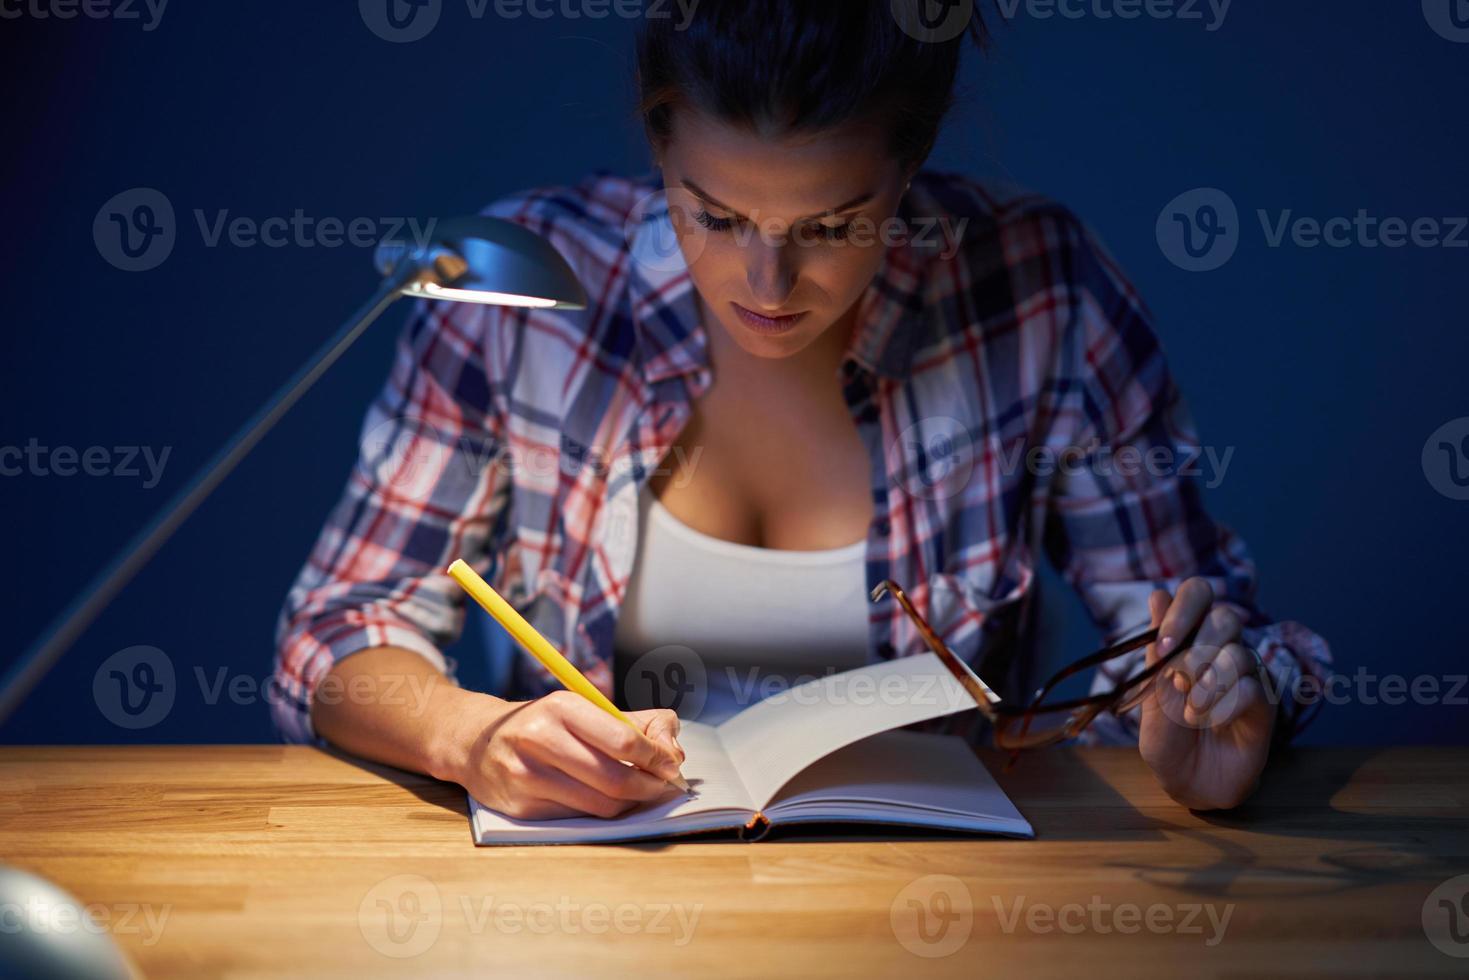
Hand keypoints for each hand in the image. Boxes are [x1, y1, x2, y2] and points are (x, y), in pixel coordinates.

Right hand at [439, 690, 686, 819]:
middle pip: (615, 780)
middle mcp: (540, 740)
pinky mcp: (521, 808)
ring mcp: (527, 777)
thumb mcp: (584, 708)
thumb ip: (637, 723)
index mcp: (561, 707)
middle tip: (662, 784)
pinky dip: (602, 812)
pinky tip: (608, 801)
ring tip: (639, 792)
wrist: (477, 742)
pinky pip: (579, 818)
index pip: (623, 741)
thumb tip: (673, 752)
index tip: (671, 764)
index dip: (656, 757)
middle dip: (650, 786)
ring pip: (600, 805)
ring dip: (630, 803)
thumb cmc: (544, 724)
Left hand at [1137, 578, 1274, 809]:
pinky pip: (1252, 689)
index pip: (1198, 593)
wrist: (1188, 781)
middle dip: (1196, 650)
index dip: (1183, 609)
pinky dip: (1224, 706)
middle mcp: (1223, 649)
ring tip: (1189, 711)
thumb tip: (1158, 594)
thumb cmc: (1166, 737)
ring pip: (1240, 653)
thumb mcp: (1150, 695)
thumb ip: (1159, 649)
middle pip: (1225, 617)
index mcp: (1190, 637)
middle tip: (1177, 682)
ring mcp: (1248, 675)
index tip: (1163, 645)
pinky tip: (1209, 722)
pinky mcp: (1266, 704)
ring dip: (1208, 684)